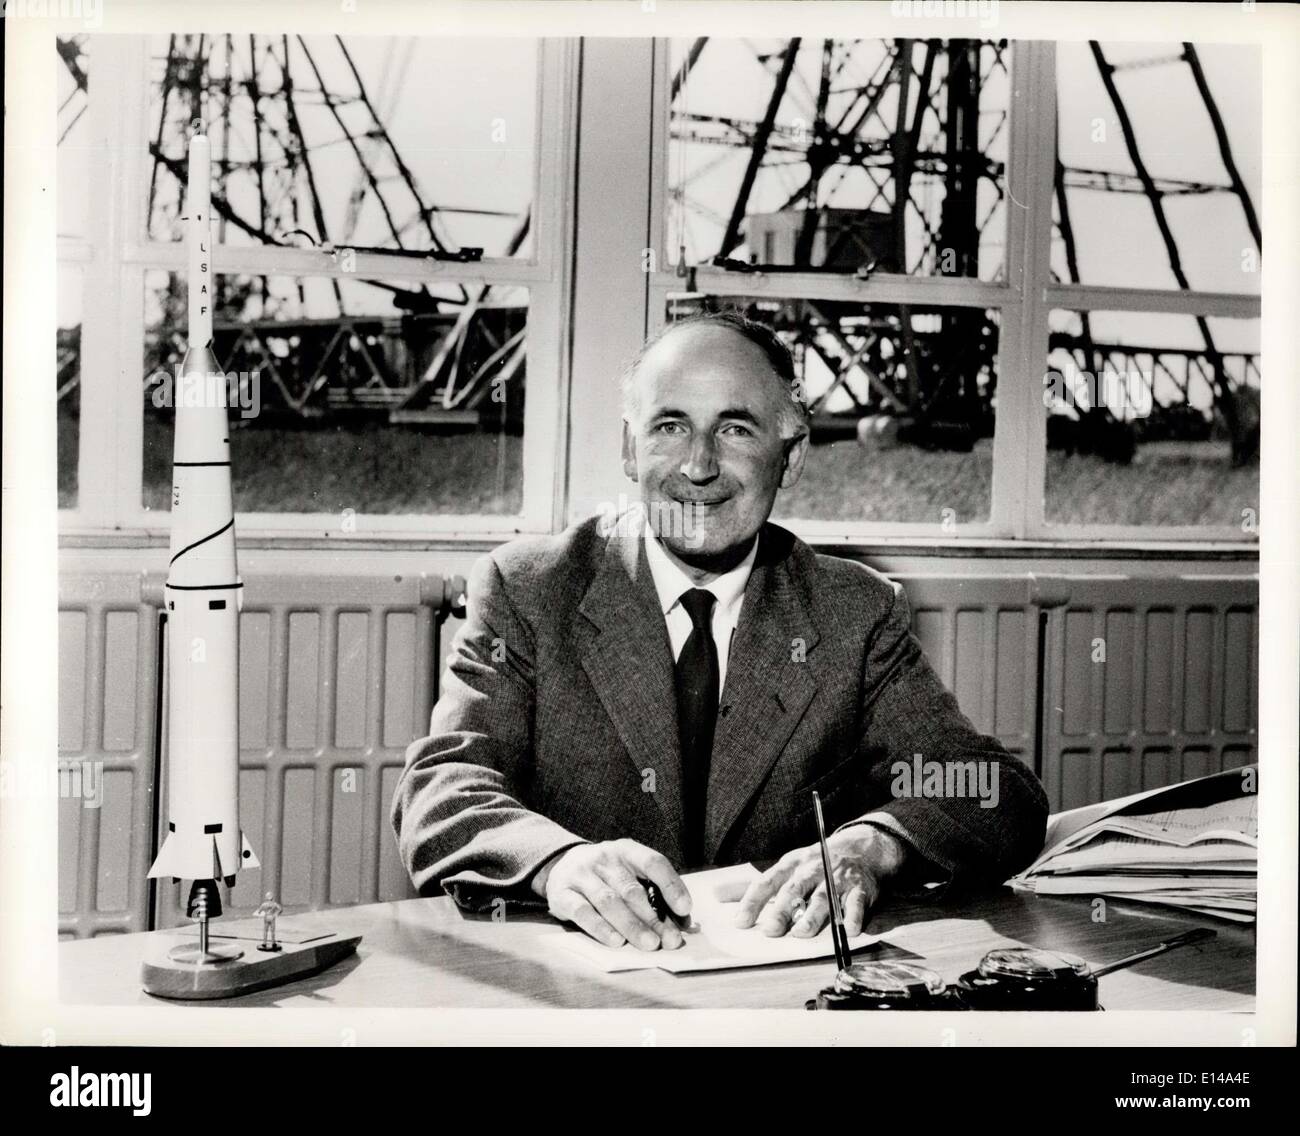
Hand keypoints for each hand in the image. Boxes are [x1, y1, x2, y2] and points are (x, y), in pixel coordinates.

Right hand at [533, 840, 691, 951]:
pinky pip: (582, 912)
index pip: (653, 862)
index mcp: (626, 850)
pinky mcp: (562, 893)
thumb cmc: (607, 876)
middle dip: (654, 918)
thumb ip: (655, 894)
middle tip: (670, 941)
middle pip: (632, 890)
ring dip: (631, 925)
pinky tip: (615, 941)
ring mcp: (581, 874)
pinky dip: (600, 928)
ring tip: (649, 944)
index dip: (671, 885)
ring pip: (609, 901)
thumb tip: (684, 923)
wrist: (562, 866)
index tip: (685, 909)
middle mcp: (604, 858)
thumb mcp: (629, 873)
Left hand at [733, 825, 907, 937]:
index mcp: (791, 865)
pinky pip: (856, 904)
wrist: (862, 848)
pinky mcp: (861, 889)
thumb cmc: (817, 862)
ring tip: (801, 934)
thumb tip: (718, 895)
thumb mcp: (789, 866)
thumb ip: (761, 886)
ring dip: (812, 917)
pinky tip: (848, 931)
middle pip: (794, 890)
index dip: (752, 902)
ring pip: (823, 899)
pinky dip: (853, 917)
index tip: (740, 922)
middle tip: (770, 930)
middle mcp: (812, 869)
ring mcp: (837, 879)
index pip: (767, 882)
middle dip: (782, 910)